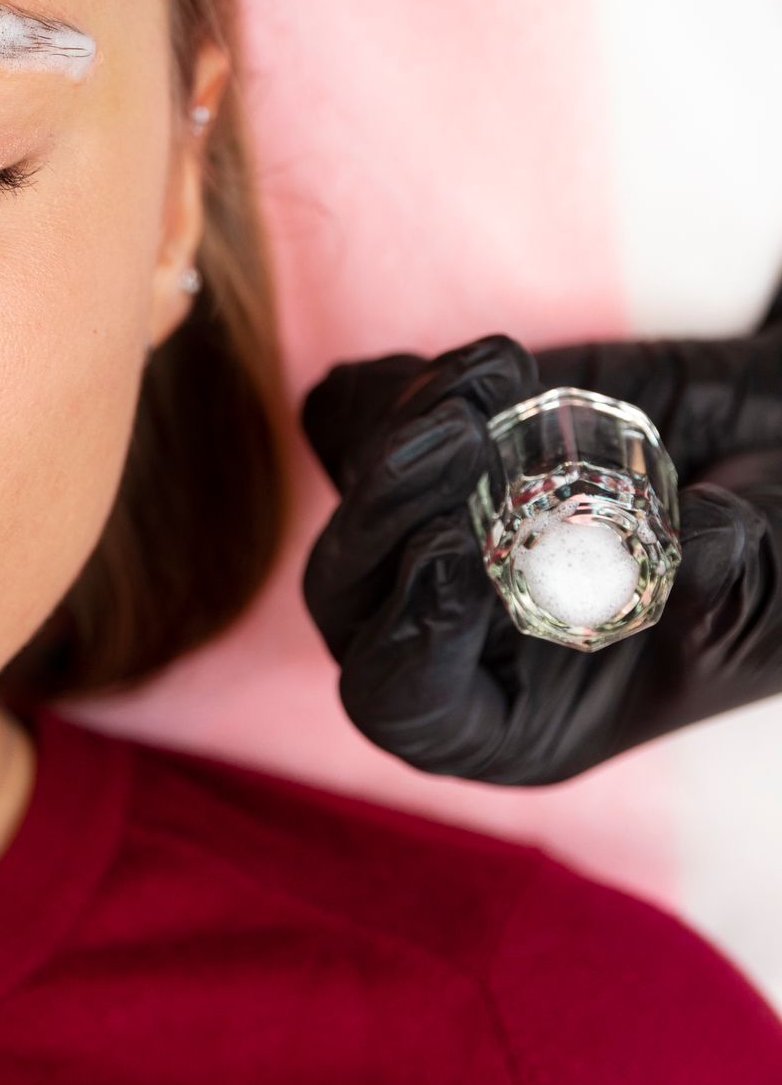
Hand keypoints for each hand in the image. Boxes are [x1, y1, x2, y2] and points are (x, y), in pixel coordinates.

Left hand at [301, 321, 781, 784]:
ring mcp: (430, 539)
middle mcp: (452, 639)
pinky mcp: (425, 457)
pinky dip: (395, 385)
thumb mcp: (779, 590)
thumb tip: (694, 543)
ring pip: (346, 499)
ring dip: (400, 430)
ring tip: (493, 374)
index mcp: (515, 718)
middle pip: (348, 596)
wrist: (776, 453)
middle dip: (388, 511)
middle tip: (461, 434)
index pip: (408, 706)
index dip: (412, 636)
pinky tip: (491, 366)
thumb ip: (736, 582)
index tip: (459, 552)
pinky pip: (348, 422)